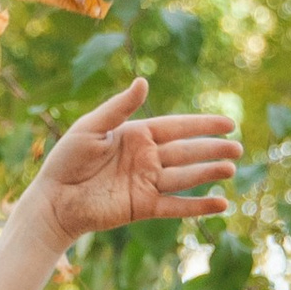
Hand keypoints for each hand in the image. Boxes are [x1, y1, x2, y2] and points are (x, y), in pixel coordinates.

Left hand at [29, 78, 239, 245]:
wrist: (52, 200)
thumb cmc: (66, 160)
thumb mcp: (90, 128)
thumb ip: (119, 108)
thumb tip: (143, 81)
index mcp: (136, 135)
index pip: (177, 127)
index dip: (203, 125)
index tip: (229, 123)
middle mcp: (146, 158)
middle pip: (186, 152)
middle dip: (212, 149)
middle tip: (238, 148)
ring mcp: (146, 183)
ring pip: (185, 177)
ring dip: (208, 173)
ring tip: (230, 170)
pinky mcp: (142, 207)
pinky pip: (175, 206)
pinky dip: (198, 206)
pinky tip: (221, 204)